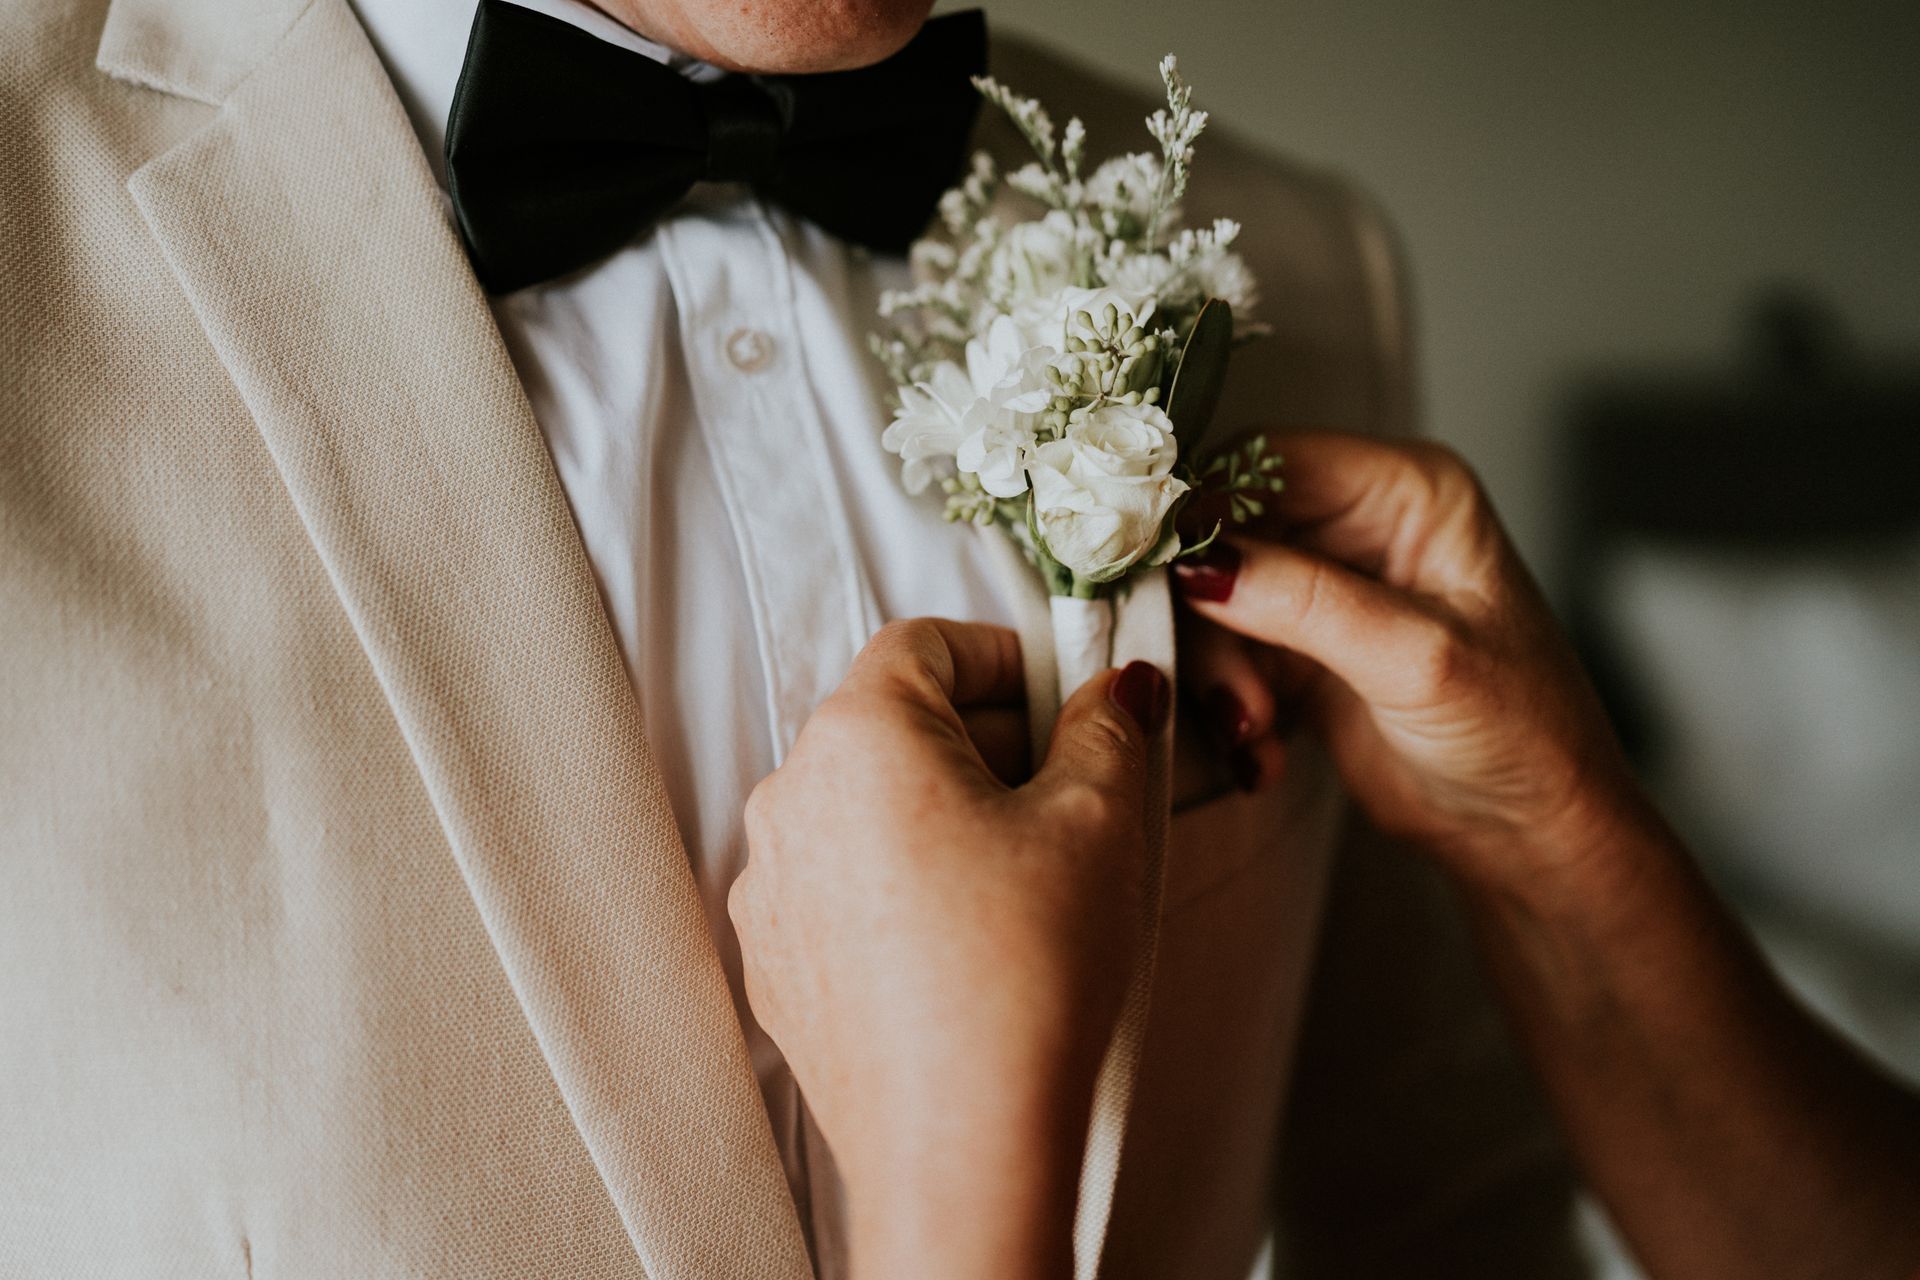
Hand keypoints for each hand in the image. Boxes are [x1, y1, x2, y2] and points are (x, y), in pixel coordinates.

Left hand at [729, 618, 1170, 1279]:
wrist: (961, 1145)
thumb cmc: (1025, 975)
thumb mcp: (1100, 820)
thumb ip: (1109, 724)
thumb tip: (1115, 688)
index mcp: (858, 736)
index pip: (926, 643)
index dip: (1006, 656)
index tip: (1064, 693)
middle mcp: (790, 799)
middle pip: (893, 724)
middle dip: (986, 739)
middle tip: (1072, 784)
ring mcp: (772, 888)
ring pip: (868, 808)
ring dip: (945, 813)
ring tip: (1029, 873)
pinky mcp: (778, 963)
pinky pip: (844, 886)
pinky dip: (904, 884)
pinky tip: (974, 937)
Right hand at [1174, 431, 1641, 889]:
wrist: (1528, 834)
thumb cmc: (1521, 733)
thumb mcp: (1416, 659)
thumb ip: (1306, 601)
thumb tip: (1200, 562)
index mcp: (1405, 490)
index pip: (1268, 459)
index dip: (1204, 506)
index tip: (1162, 570)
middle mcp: (1359, 525)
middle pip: (1224, 529)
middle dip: (1211, 614)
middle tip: (1229, 689)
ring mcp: (1325, 588)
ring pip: (1213, 599)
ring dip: (1219, 673)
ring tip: (1255, 730)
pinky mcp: (1299, 649)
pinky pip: (1224, 654)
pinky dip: (1230, 706)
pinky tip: (1264, 752)